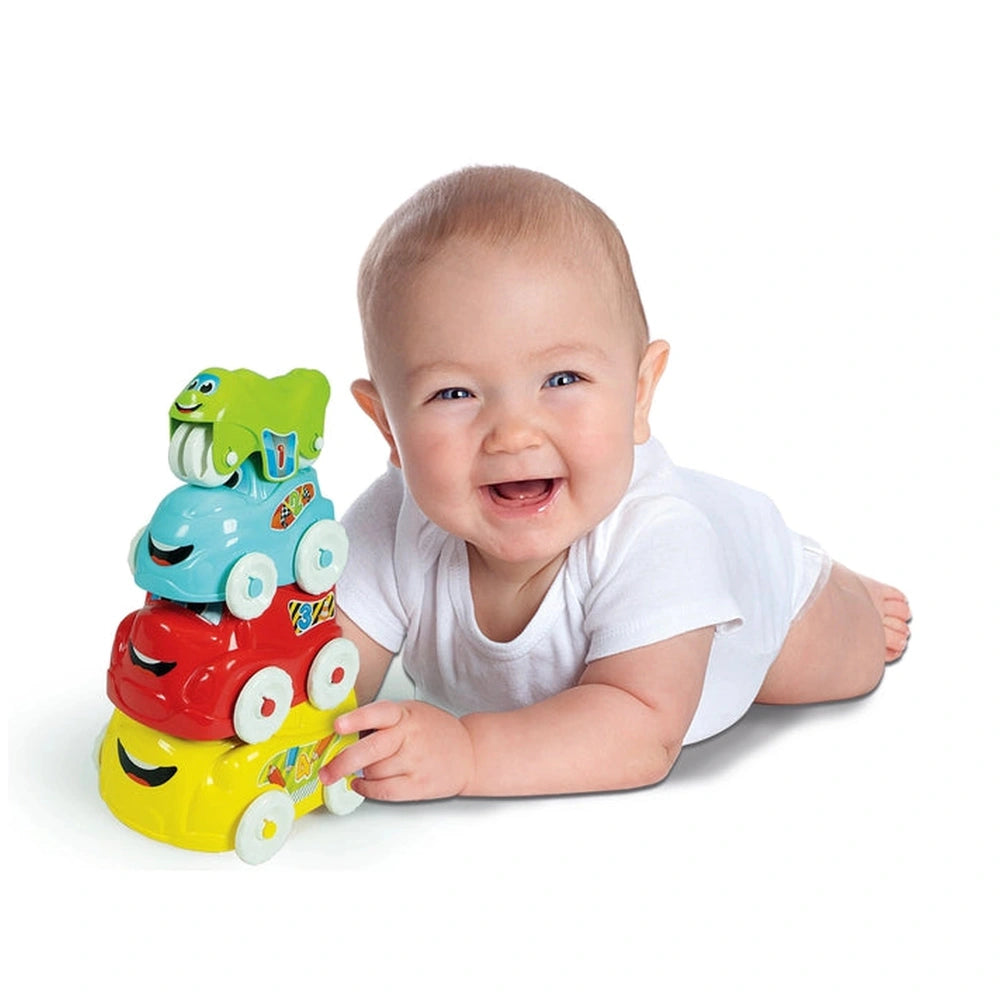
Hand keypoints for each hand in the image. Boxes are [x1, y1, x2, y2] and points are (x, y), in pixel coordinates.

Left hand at [319, 700, 475, 801]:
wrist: (469, 753)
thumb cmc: (434, 731)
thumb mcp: (411, 712)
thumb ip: (383, 720)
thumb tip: (345, 734)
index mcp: (405, 714)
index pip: (378, 713)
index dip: (356, 719)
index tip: (338, 725)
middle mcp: (409, 737)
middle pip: (370, 751)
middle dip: (342, 763)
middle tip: (326, 772)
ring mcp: (415, 762)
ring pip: (373, 772)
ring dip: (361, 773)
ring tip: (363, 768)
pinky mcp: (418, 786)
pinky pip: (382, 791)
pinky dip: (366, 789)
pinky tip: (362, 783)